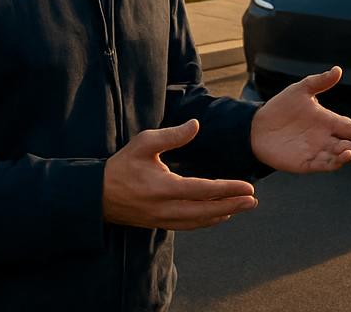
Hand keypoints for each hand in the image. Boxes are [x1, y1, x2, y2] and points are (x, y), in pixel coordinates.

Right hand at [102, 119, 257, 229]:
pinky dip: (207, 221)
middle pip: (206, 211)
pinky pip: (189, 225)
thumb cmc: (121, 165)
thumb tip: (196, 125)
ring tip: (242, 207)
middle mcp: (165, 207)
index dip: (227, 190)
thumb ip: (172, 136)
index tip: (247, 187)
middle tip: (253, 201)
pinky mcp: (160, 223)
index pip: (202, 190)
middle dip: (232, 205)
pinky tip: (219, 215)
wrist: (97, 195)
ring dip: (223, 214)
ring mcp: (162, 218)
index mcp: (163, 187)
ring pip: (199, 221)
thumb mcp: (144, 143)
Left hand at [250, 66, 350, 172]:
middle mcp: (327, 138)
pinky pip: (323, 164)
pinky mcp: (306, 163)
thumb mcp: (301, 90)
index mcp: (330, 121)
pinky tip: (340, 158)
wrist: (257, 126)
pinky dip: (333, 163)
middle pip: (350, 143)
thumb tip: (338, 70)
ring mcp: (318, 151)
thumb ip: (320, 82)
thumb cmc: (281, 107)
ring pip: (339, 155)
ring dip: (349, 154)